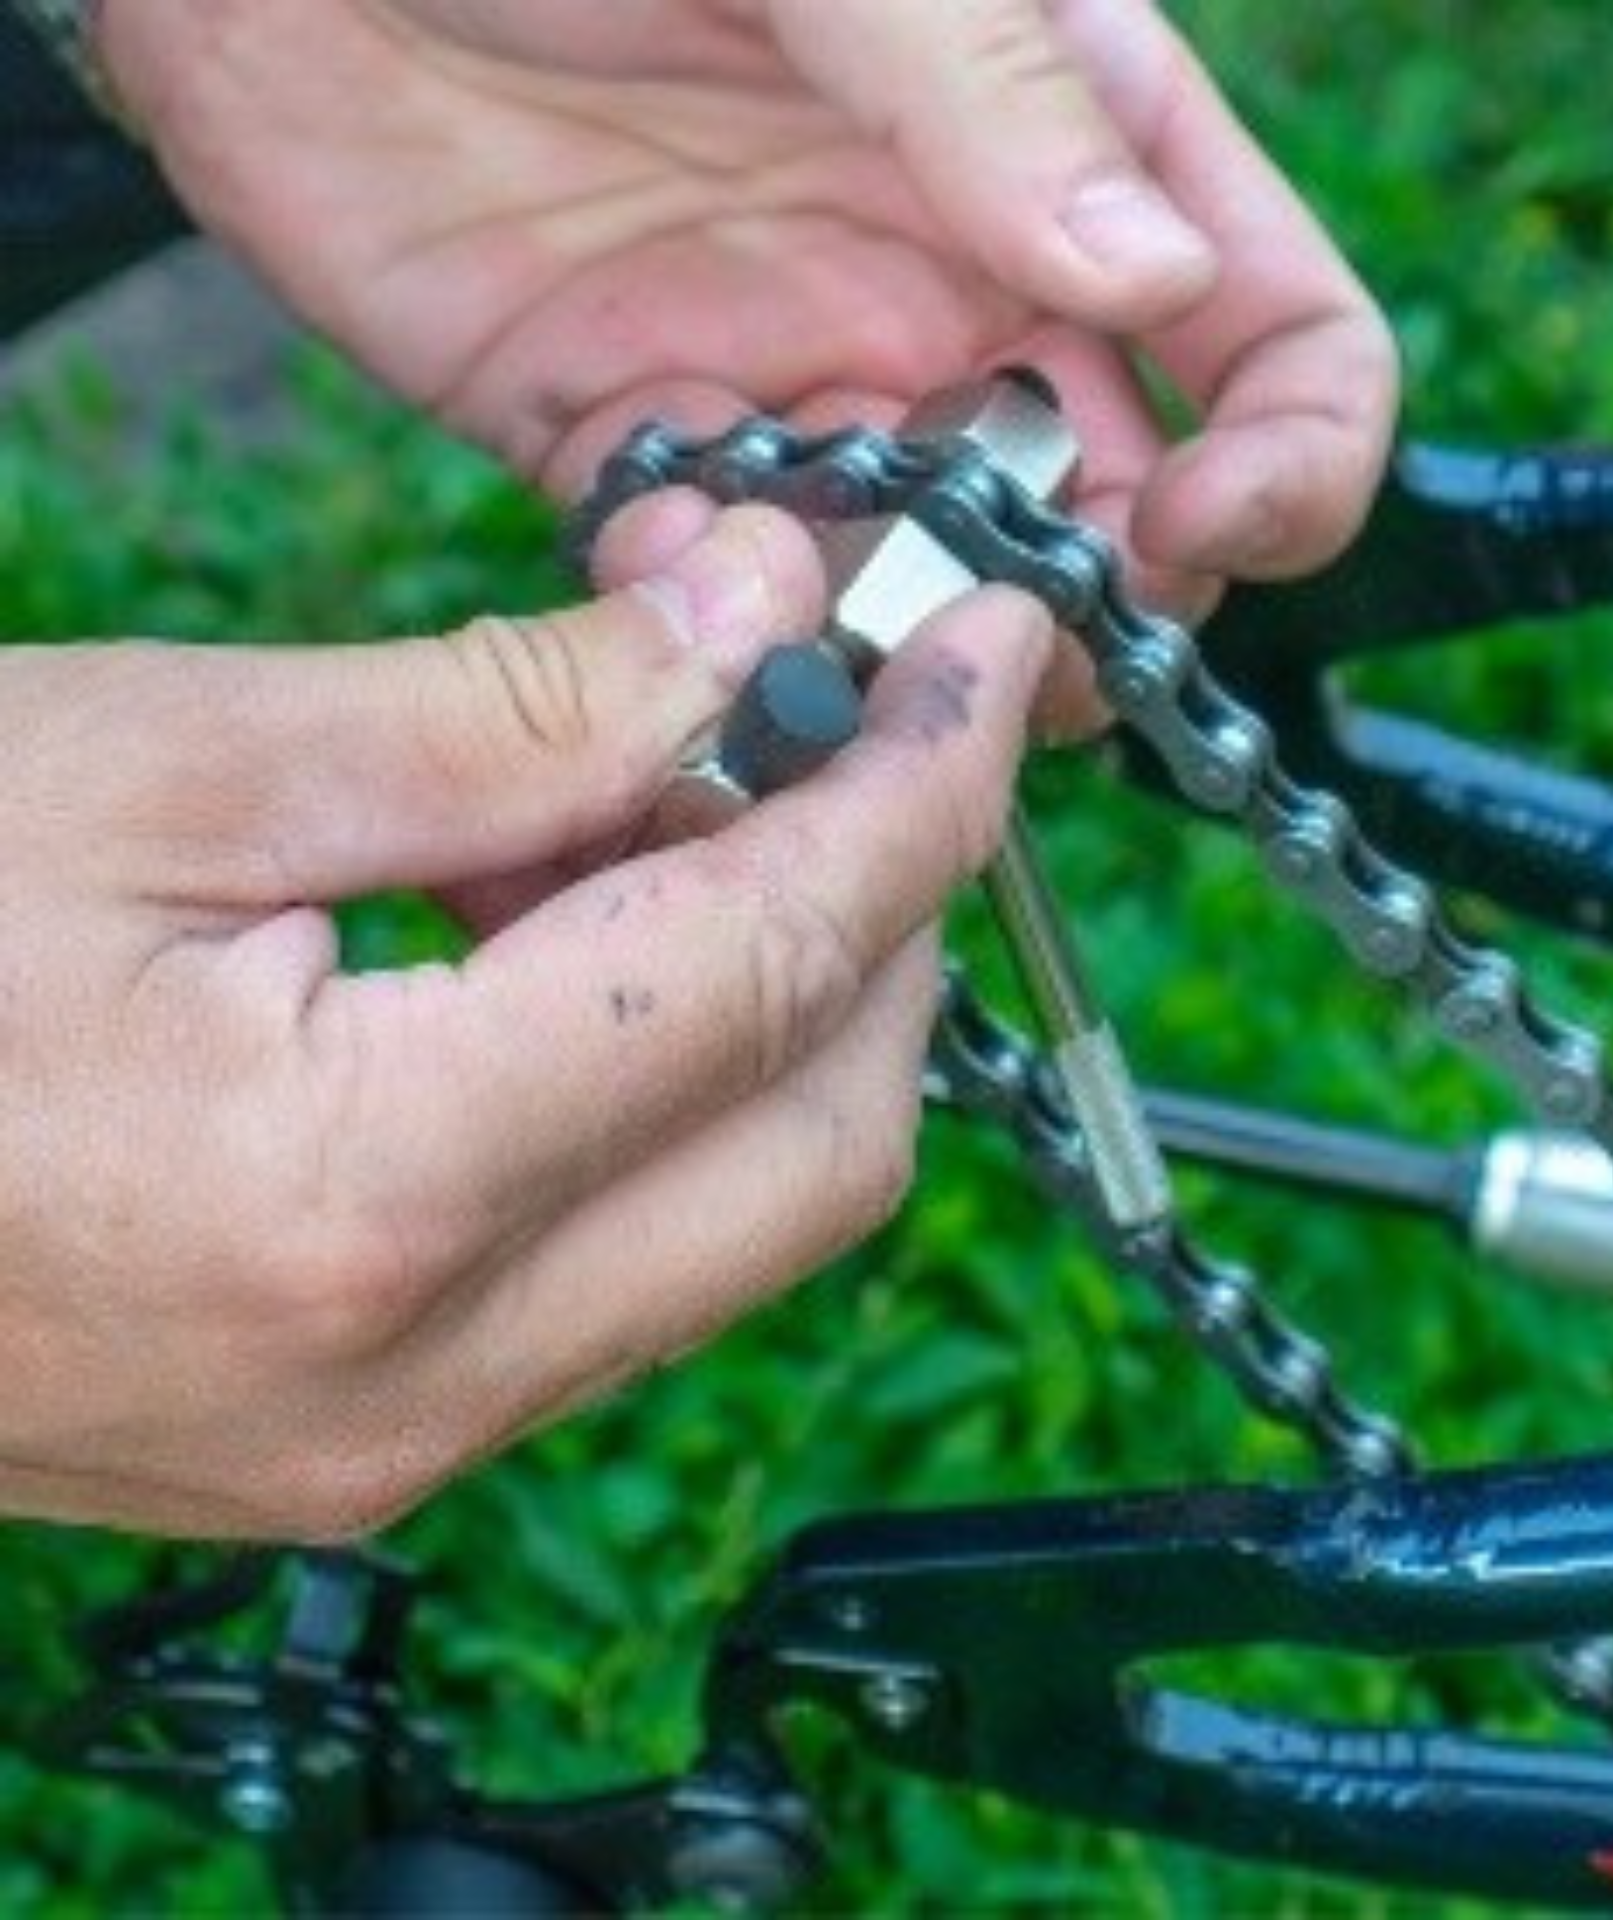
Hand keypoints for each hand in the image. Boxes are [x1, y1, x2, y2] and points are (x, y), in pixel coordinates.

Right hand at [0, 512, 1045, 1537]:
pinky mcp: (366, 1438)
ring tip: (676, 808)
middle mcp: (413, 1378)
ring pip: (738, 1218)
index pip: (776, 972)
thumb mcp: (166, 762)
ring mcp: (395, 1440)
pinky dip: (664, 1095)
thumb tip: (748, 629)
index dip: (917, 794)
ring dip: (773, 1004)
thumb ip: (511, 709)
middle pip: (824, 1143)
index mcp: (362, 1197)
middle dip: (883, 917)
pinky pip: (619, 1264)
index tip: (982, 667)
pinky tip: (583, 944)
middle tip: (851, 726)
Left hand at [102, 0, 1395, 616]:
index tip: (1205, 528)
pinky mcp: (647, 449)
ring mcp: (811, 382)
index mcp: (1066, 151)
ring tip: (835, 623)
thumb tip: (1151, 285)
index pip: (1275, 341)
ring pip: (933, 592)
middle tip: (1003, 633)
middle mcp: (960, 294)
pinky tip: (674, 563)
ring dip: (915, 648)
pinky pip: (730, 592)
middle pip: (1116, 521)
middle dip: (1096, 610)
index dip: (1291, 464)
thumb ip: (995, 98)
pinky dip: (728, 626)